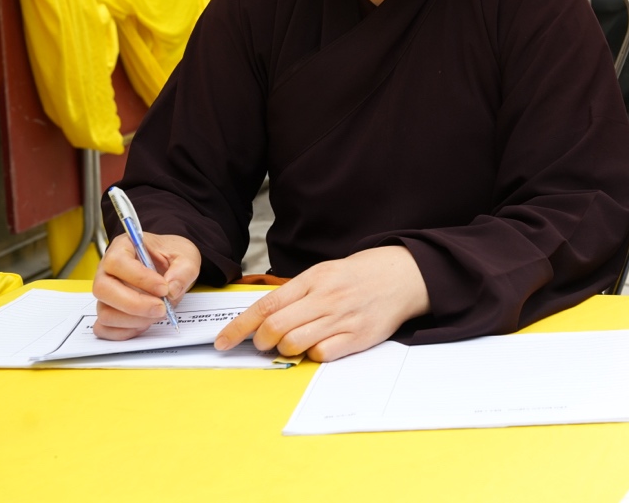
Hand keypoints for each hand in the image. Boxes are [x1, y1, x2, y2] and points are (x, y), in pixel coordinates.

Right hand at [92, 233, 201, 339]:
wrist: (170, 265)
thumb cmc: (172, 255)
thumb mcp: (186, 255)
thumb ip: (183, 270)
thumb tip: (171, 291)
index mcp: (123, 247)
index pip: (117, 262)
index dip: (139, 278)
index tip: (163, 288)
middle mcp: (107, 270)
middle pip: (104, 290)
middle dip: (135, 304)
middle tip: (162, 308)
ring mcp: (106, 293)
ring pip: (105, 312)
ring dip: (133, 320)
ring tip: (158, 313)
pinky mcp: (108, 311)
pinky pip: (104, 328)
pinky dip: (125, 331)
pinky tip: (145, 323)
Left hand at [214, 246, 429, 361]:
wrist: (404, 276)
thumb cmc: (361, 275)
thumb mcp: (326, 272)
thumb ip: (297, 292)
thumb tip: (264, 317)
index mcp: (314, 279)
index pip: (266, 307)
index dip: (239, 327)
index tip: (223, 341)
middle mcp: (326, 298)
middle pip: (275, 329)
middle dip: (261, 342)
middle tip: (263, 343)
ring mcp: (342, 319)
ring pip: (294, 345)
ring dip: (285, 350)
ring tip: (293, 344)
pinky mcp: (358, 337)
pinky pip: (321, 355)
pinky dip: (313, 355)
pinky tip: (319, 345)